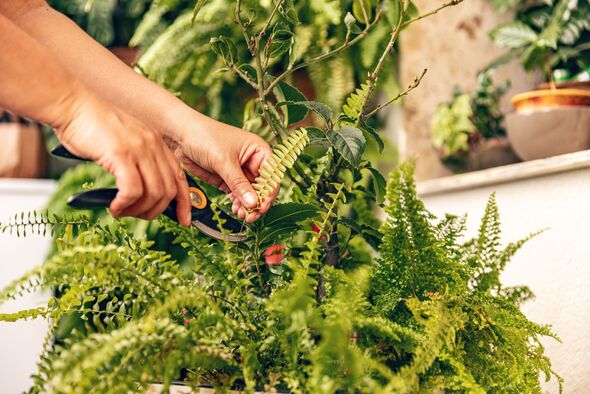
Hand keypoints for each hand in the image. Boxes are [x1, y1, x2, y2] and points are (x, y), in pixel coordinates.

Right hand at [55, 92, 191, 225]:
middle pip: (168, 190)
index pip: (180, 178)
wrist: (71, 104)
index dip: (184, 202)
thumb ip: (137, 163)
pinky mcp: (121, 155)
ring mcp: (139, 149)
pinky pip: (132, 190)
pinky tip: (114, 206)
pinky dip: (124, 204)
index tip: (183, 220)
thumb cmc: (91, 126)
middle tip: (135, 215)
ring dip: (138, 210)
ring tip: (121, 211)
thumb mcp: (125, 143)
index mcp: (157, 142)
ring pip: (154, 193)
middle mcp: (153, 145)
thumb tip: (141, 194)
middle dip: (154, 211)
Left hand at [171, 114, 277, 222]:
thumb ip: (238, 183)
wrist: (180, 135)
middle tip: (251, 216)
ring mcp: (240, 171)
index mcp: (258, 150)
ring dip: (247, 205)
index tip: (262, 205)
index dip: (269, 191)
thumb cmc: (205, 137)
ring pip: (251, 193)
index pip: (271, 174)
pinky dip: (238, 203)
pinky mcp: (228, 179)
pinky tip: (235, 210)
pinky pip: (238, 195)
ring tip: (241, 215)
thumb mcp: (224, 161)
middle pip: (263, 187)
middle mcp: (252, 161)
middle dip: (258, 202)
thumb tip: (253, 203)